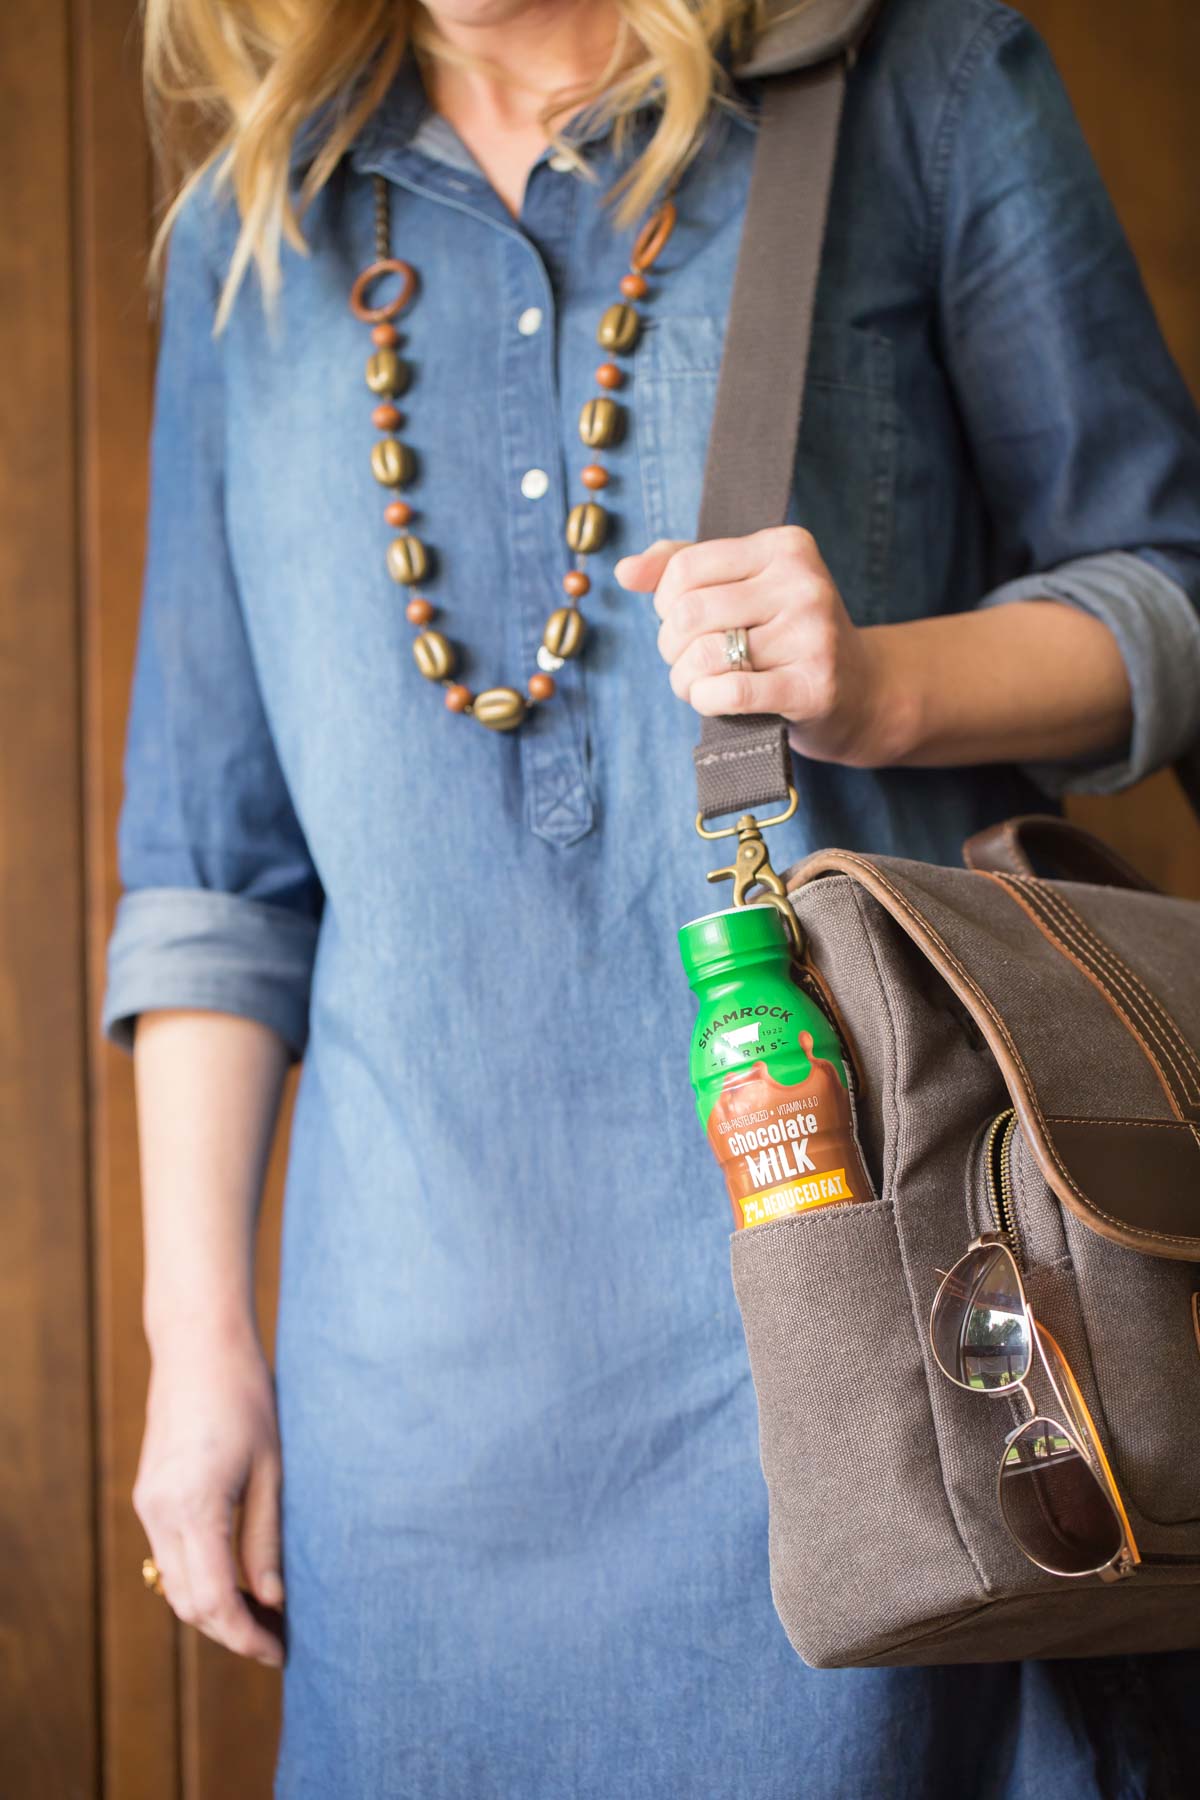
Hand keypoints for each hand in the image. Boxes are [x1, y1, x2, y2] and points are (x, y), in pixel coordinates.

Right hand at [133, 1325, 284, 1666]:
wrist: (200, 1345)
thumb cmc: (247, 1397)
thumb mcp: (272, 1470)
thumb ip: (266, 1539)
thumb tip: (271, 1600)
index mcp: (194, 1507)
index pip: (214, 1601)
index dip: (246, 1637)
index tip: (280, 1653)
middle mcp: (160, 1512)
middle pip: (188, 1603)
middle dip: (231, 1632)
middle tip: (278, 1642)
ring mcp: (149, 1504)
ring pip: (174, 1585)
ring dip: (214, 1609)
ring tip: (264, 1616)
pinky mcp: (150, 1494)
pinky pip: (170, 1556)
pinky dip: (200, 1579)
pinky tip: (237, 1577)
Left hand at [615, 526, 906, 765]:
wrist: (862, 692)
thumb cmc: (788, 636)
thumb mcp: (744, 587)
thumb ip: (684, 568)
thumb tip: (625, 571)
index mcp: (786, 546)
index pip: (685, 567)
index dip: (664, 602)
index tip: (680, 621)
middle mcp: (804, 583)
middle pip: (690, 613)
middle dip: (670, 645)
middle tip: (684, 660)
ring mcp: (813, 634)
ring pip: (705, 654)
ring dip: (684, 679)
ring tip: (696, 684)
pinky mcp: (814, 685)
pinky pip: (730, 691)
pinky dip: (705, 699)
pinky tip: (711, 701)